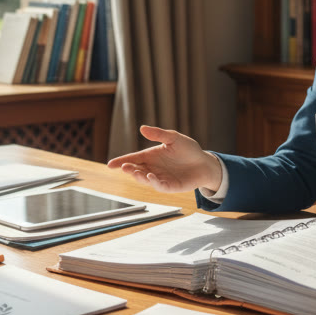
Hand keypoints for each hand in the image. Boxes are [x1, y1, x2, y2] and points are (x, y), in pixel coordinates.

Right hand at [106, 125, 222, 192]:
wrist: (204, 163)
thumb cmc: (189, 149)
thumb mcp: (174, 138)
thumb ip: (159, 134)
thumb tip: (142, 128)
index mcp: (151, 156)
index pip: (133, 158)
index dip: (121, 161)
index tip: (111, 165)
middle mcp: (153, 168)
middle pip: (136, 170)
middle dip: (128, 169)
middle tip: (124, 167)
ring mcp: (160, 178)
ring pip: (145, 179)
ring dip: (139, 177)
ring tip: (134, 172)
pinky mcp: (169, 186)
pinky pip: (159, 186)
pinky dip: (153, 182)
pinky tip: (151, 177)